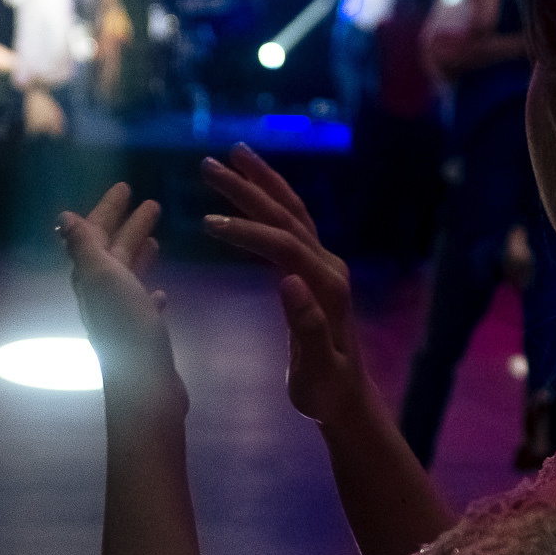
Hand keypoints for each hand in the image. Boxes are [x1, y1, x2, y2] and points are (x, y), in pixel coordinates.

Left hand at [61, 184, 180, 404]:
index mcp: (92, 278)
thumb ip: (84, 247)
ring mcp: (119, 317)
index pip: (96, 234)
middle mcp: (101, 296)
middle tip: (150, 203)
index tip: (125, 187)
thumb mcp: (104, 279)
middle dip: (127, 226)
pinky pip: (142, 306)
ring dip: (138, 255)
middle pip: (113, 252)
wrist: (144, 388)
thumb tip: (62, 218)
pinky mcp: (139, 337)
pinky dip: (149, 292)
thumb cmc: (127, 330)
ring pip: (127, 277)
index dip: (107, 209)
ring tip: (156, 239)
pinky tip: (162, 292)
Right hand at [199, 145, 369, 425]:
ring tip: (231, 156)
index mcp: (327, 288)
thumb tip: (288, 282)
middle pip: (287, 216)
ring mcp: (324, 266)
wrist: (347, 398)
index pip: (285, 245)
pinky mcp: (316, 270)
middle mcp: (329, 267)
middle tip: (208, 165)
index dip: (247, 231)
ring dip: (261, 183)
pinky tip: (250, 191)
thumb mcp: (317, 370)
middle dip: (249, 188)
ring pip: (292, 212)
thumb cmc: (326, 392)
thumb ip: (307, 328)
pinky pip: (291, 226)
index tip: (208, 223)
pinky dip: (270, 202)